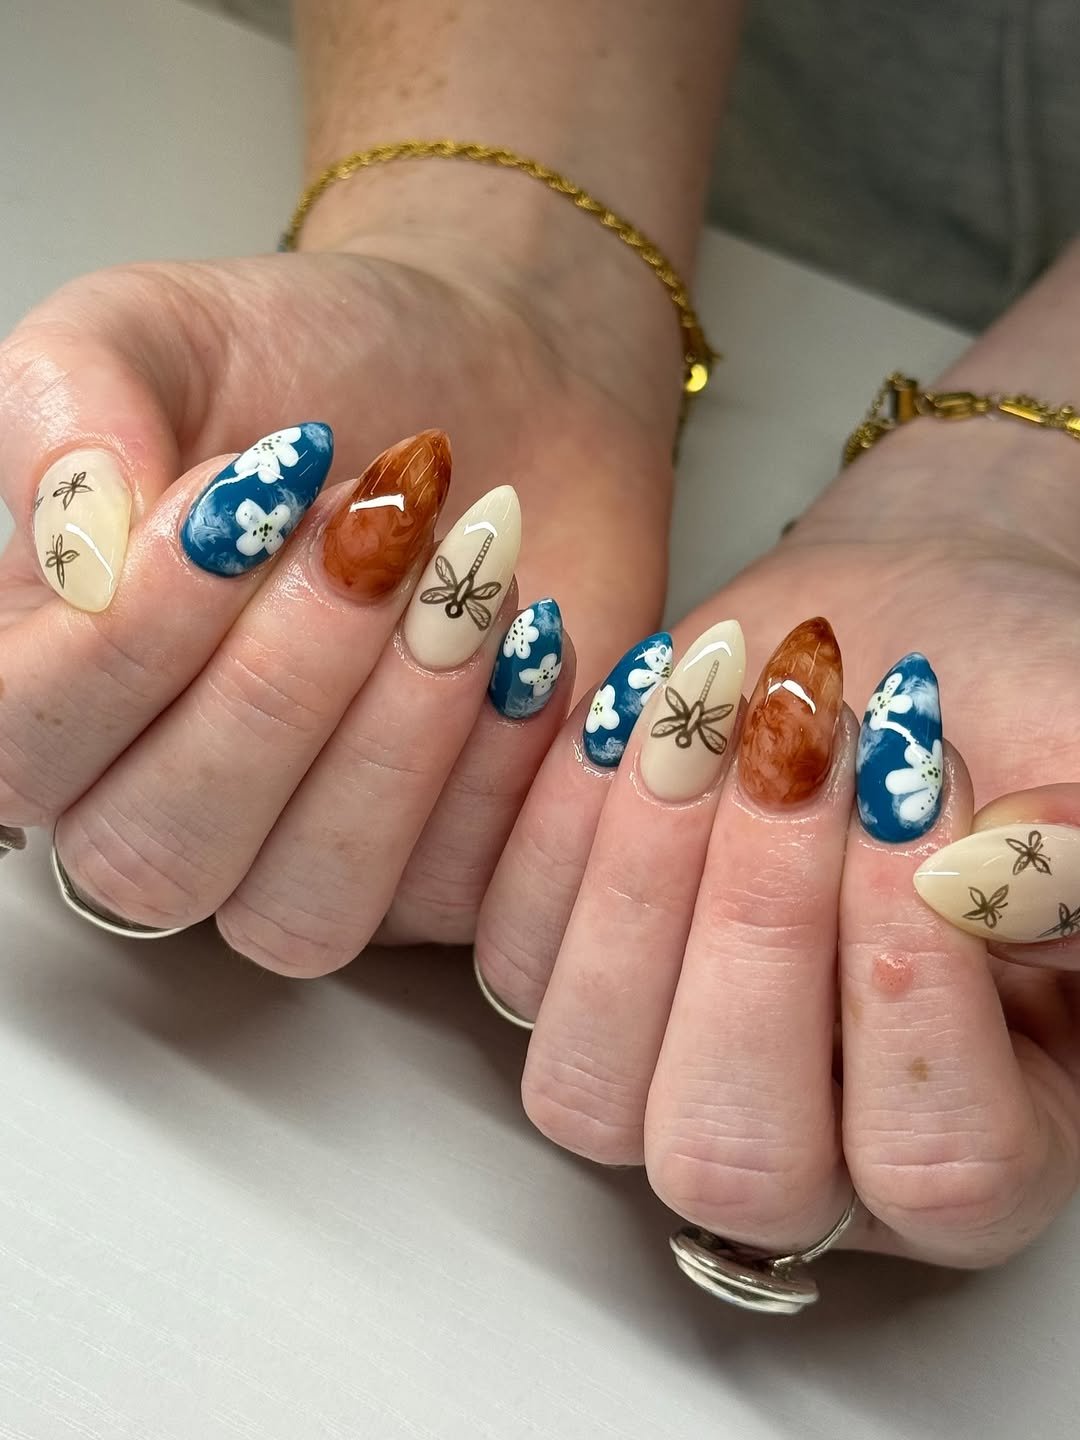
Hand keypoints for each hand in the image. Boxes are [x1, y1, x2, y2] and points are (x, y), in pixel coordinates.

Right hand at [0, 227, 679, 961]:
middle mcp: (163, 797)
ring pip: (299, 911)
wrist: (497, 379)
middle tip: (371, 536)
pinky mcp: (439, 869)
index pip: (25, 748)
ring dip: (391, 743)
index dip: (124, 650)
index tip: (233, 508)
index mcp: (60, 683)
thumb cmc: (317, 366)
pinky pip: (449, 896)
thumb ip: (70, 403)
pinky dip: (501, 767)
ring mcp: (301, 852)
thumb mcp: (165, 329)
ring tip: (464, 579)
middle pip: (157, 857)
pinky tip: (530, 640)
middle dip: (275, 692)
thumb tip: (74, 542)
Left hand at [475, 419, 1079, 1268]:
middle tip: (807, 751)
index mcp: (971, 1146)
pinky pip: (507, 949)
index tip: (914, 796)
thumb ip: (1079, 856)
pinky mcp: (563, 978)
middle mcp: (803, 1149)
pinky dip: (555, 817)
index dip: (913, 989)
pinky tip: (629, 697)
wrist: (891, 645)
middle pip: (730, 1155)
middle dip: (760, 931)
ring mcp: (659, 1077)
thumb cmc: (1009, 720)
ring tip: (715, 709)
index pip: (934, 1166)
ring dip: (640, 876)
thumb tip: (1018, 872)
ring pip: (588, 1081)